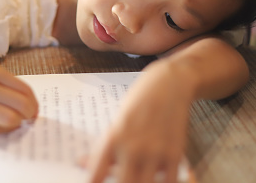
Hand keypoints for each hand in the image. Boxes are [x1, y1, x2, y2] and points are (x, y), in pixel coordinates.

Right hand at [0, 61, 37, 132]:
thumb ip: (3, 83)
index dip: (34, 101)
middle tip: (30, 117)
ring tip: (16, 122)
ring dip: (17, 123)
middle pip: (20, 104)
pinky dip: (2, 129)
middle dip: (30, 113)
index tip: (34, 108)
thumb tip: (27, 101)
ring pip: (9, 119)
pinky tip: (1, 125)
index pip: (24, 88)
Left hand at [87, 61, 192, 182]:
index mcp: (112, 138)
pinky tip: (154, 180)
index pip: (95, 175)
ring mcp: (154, 152)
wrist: (169, 83)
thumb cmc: (139, 101)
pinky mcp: (175, 155)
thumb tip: (81, 163)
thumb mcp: (117, 121)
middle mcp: (132, 147)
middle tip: (117, 180)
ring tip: (135, 177)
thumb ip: (103, 147)